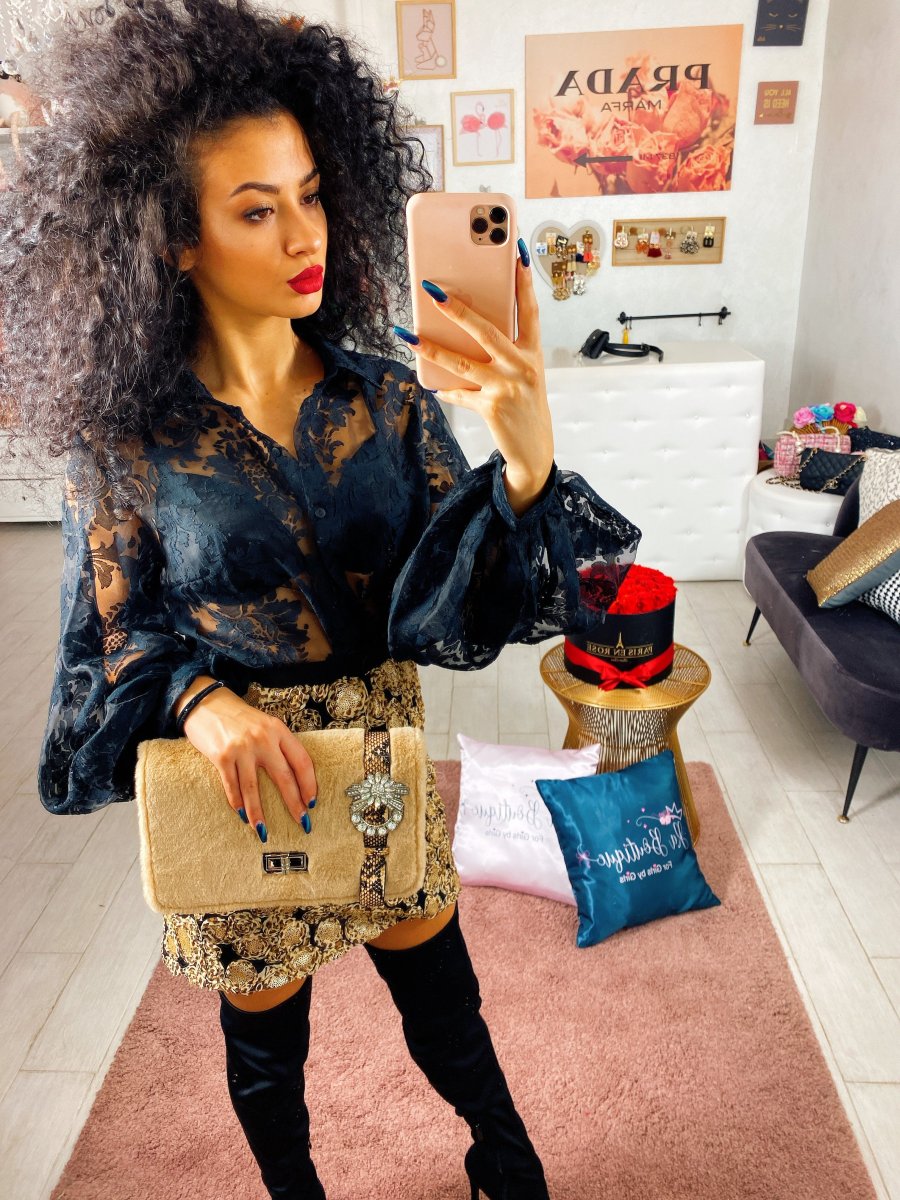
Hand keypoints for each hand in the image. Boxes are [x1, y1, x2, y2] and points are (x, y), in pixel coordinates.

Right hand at [174, 679, 316, 838]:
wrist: (205, 702)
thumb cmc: (237, 717)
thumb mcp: (264, 724)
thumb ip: (277, 744)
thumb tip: (293, 777)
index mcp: (278, 730)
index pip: (301, 761)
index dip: (309, 784)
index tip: (312, 802)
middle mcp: (263, 739)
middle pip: (284, 777)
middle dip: (294, 804)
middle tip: (302, 823)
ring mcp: (241, 748)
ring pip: (254, 788)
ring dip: (259, 813)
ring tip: (264, 831)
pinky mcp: (222, 756)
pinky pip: (232, 786)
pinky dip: (237, 803)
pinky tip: (242, 816)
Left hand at [412, 241, 553, 497]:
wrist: (534, 451)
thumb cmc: (525, 406)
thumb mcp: (523, 375)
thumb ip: (502, 353)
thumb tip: (463, 332)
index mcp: (533, 353)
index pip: (530, 310)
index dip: (523, 281)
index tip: (516, 252)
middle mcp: (522, 367)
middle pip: (487, 332)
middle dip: (458, 310)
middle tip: (433, 291)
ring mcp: (507, 388)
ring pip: (462, 363)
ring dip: (431, 348)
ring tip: (408, 336)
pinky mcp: (491, 408)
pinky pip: (459, 393)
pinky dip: (445, 389)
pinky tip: (432, 385)